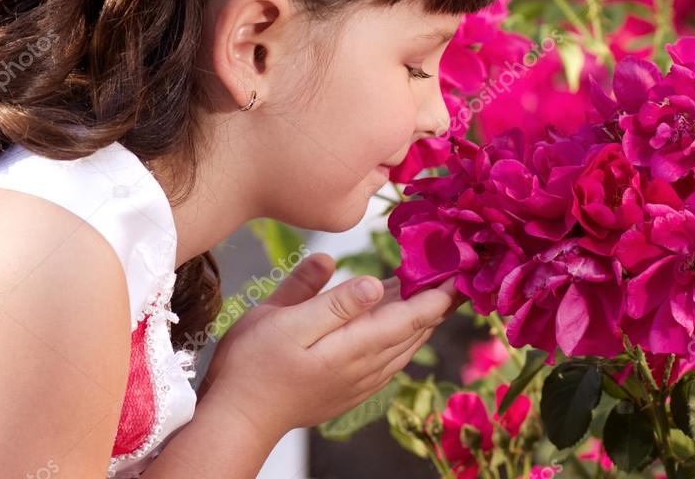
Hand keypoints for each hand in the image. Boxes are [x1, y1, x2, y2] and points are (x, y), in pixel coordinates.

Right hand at [198, 253, 462, 444]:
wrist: (236, 419)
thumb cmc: (250, 365)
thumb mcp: (281, 321)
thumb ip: (330, 301)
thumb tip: (373, 281)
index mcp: (351, 348)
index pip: (408, 318)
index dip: (436, 297)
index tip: (459, 275)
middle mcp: (364, 369)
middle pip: (412, 333)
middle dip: (436, 305)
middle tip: (455, 275)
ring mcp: (358, 384)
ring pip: (403, 348)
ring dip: (421, 320)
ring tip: (433, 293)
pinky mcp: (348, 391)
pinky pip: (390, 362)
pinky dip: (403, 339)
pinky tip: (401, 328)